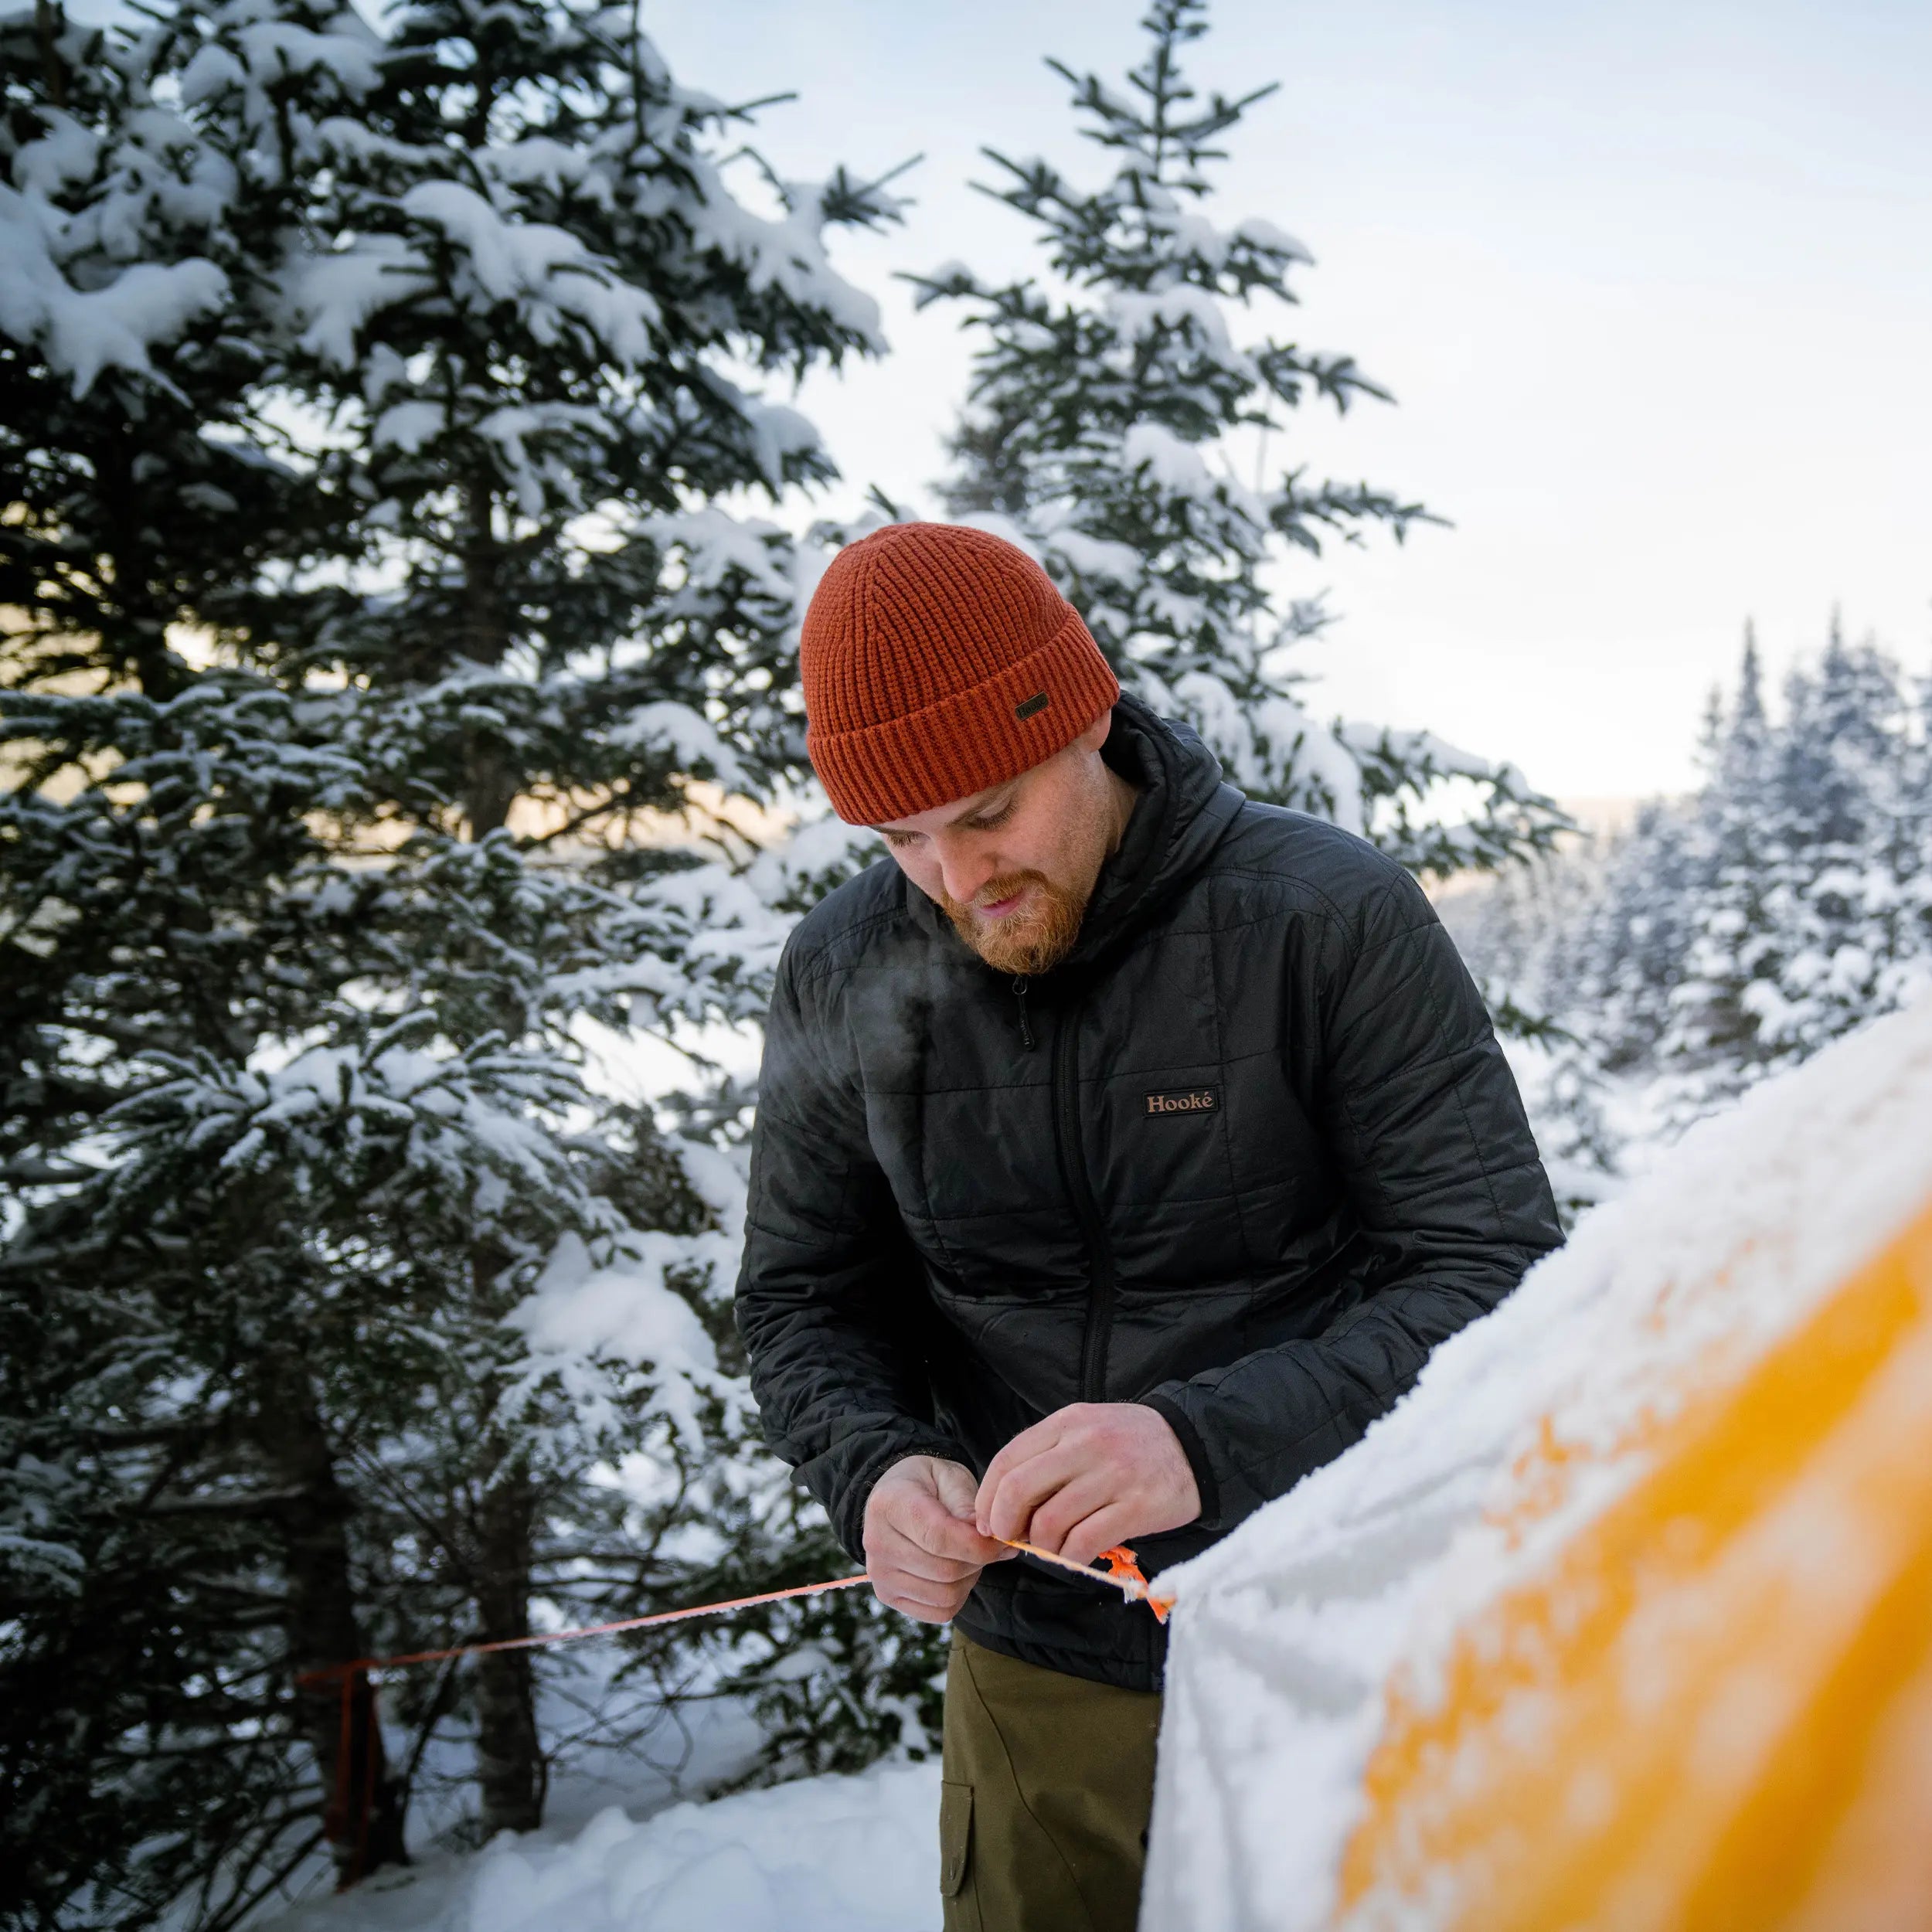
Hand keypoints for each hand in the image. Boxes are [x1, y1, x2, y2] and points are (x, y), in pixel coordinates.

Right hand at [863, 1455, 1012, 1622]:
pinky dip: (958, 1596)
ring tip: (969, 1554)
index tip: (1001, 1539)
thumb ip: (970, 1507)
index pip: (938, 1537)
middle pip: (945, 1570)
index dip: (977, 1545)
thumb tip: (991, 1540)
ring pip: (945, 1595)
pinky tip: (956, 1572)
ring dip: (969, 1578)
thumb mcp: (952, 1478)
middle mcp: (876, 1542)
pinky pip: (939, 1612)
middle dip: (978, 1560)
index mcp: (889, 1504)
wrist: (899, 1496)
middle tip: (989, 1544)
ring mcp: (879, 1574)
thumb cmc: (930, 1485)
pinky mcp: (888, 1596)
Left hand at [974, 1403, 1200, 1567]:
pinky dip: (1070, 1557)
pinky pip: (1085, 1541)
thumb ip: (1049, 1455)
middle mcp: (1086, 1444)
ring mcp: (1113, 1475)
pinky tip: (1074, 1557)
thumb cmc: (1131, 1443)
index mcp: (1068, 1422)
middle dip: (1005, 1524)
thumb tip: (1003, 1502)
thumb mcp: (1087, 1429)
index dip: (988, 1497)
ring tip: (1051, 1548)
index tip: (987, 1521)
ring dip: (1041, 1545)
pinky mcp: (1137, 1506)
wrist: (1195, 1446)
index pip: (1008, 1460)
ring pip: (1050, 1521)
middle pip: (1019, 1489)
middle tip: (1011, 1540)